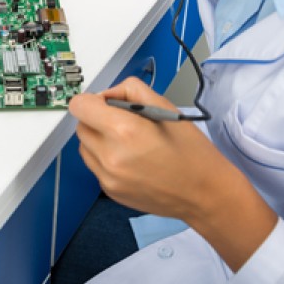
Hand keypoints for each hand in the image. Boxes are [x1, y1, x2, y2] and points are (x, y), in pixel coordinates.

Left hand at [70, 78, 241, 222]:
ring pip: (85, 146)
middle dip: (96, 119)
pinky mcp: (110, 191)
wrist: (205, 193)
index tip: (106, 104)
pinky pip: (95, 166)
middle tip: (122, 122)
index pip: (79, 106)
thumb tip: (105, 95)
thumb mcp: (163, 105)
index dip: (92, 100)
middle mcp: (110, 156)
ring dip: (98, 139)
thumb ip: (129, 91)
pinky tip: (131, 160)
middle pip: (81, 126)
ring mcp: (108, 177)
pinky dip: (106, 159)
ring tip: (127, 142)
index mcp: (124, 130)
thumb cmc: (190, 149)